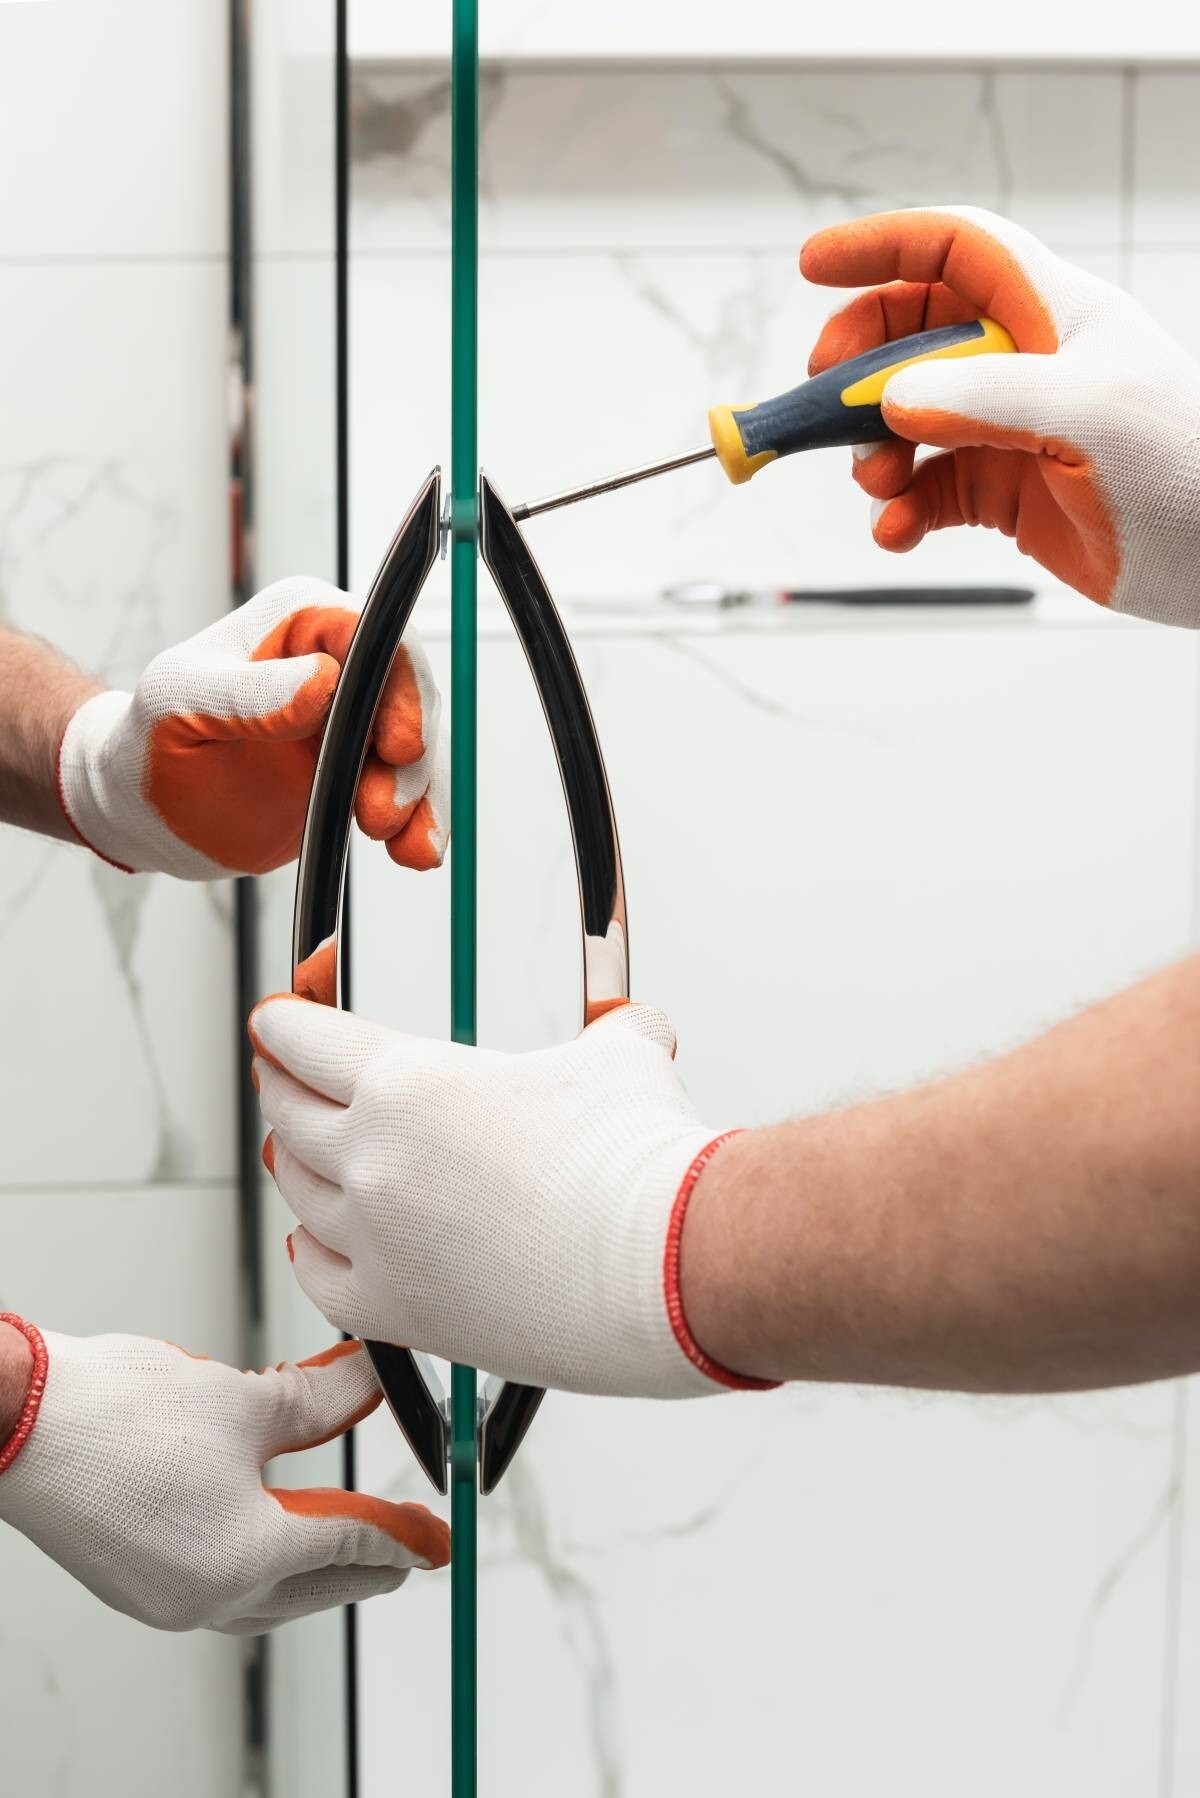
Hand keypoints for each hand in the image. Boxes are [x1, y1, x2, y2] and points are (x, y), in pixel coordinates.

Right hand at [0, 1319, 447, 1633]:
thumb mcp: (245, 1399)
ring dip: (315, 1571)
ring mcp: (164, 1597)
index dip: (400, 1532)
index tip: (435, 1534)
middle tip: (410, 1550)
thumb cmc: (113, 1412)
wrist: (14, 1419)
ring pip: (269, 1599)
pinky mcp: (136, 1583)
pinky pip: (223, 1589)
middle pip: (314, 1588)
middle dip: (367, 1565)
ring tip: (352, 1547)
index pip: (347, 1546)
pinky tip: (274, 1535)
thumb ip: (323, 1400)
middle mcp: (204, 1595)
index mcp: (241, 1558)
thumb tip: (371, 1384)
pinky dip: (263, 1565)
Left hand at [57, 577, 447, 877]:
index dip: (399, 687)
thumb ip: (249, 694)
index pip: (374, 636)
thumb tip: (322, 682)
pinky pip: (407, 794)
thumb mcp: (182, 705)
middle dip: (409, 757)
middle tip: (379, 811)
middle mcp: (339, 663)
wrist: (149, 810)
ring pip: (417, 751)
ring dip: (417, 798)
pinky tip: (416, 852)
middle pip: (409, 696)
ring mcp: (355, 721)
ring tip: (396, 841)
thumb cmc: (151, 740)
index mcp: (301, 621)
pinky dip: (420, 824)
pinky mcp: (361, 772)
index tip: (397, 744)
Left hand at [250, 996, 773, 1398]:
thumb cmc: (639, 1165)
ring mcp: (379, 1242)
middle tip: (284, 1072)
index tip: (278, 1019)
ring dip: (296, 1163)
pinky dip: (311, 1252)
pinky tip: (315, 1241)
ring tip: (304, 1150)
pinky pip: (320, 1278)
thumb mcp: (619, 1058)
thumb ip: (609, 1033)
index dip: (284, 1023)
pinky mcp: (400, 1312)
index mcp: (409, 1083)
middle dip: (282, 1083)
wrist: (667, 1268)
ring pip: (298, 1194)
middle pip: (288, 1112)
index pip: (307, 1040)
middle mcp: (376, 1161)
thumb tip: (634, 1026)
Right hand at [801, 205, 1199, 626]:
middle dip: (858, 367)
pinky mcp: (1005, 495)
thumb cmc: (1187, 467)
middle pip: (911, 336)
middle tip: (826, 407)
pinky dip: (899, 512)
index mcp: (1052, 315)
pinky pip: (927, 493)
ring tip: (878, 485)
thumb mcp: (1089, 416)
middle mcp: (1024, 366)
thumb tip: (892, 398)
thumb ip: (987, 399)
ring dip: (873, 452)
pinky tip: (896, 531)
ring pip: (907, 422)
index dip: (882, 245)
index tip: (812, 265)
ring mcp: (1010, 432)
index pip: (955, 250)